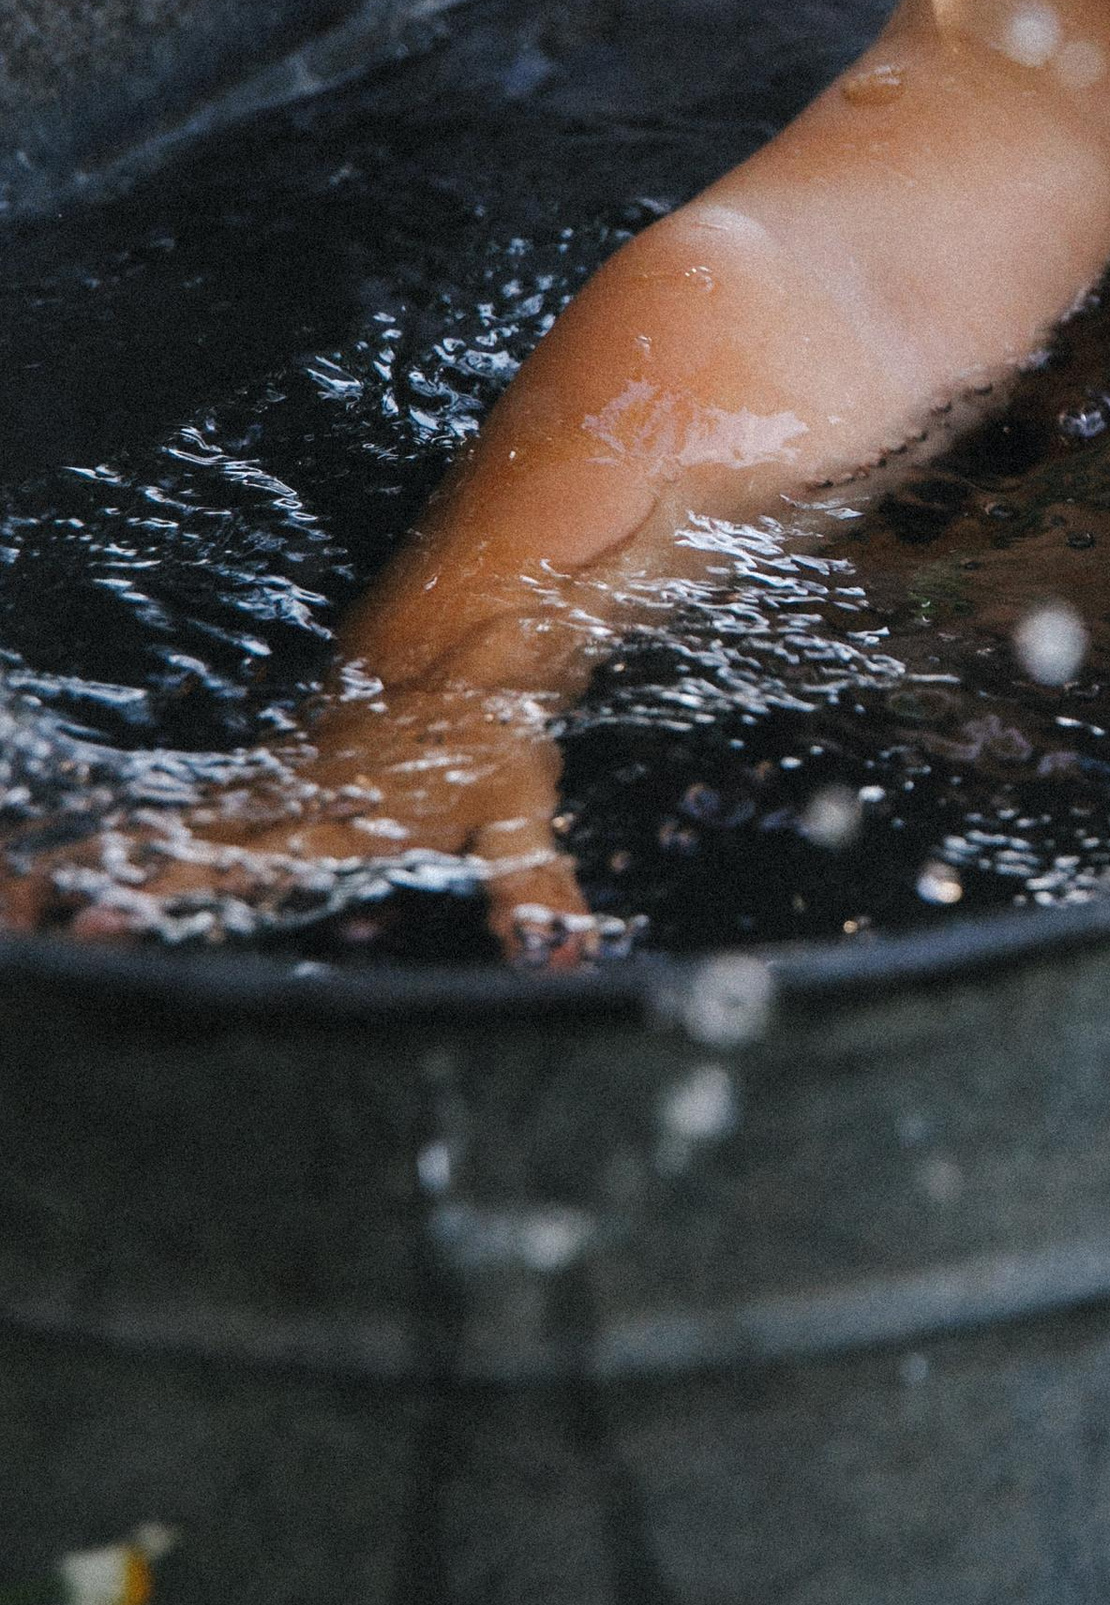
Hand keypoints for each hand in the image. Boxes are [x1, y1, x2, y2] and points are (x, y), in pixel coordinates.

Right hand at [0, 670, 591, 964]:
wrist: (461, 646)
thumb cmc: (490, 741)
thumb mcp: (519, 809)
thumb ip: (534, 882)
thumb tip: (560, 957)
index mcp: (331, 822)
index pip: (238, 868)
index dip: (170, 893)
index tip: (99, 916)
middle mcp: (282, 809)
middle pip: (175, 850)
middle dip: (97, 884)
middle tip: (33, 921)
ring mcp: (261, 796)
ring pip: (160, 836)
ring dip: (83, 866)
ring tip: (11, 902)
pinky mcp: (252, 792)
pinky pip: (171, 825)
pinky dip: (106, 848)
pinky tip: (40, 878)